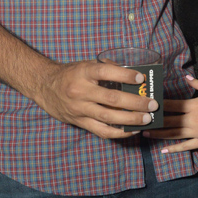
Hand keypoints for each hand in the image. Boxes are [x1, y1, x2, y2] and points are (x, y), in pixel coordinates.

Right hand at [35, 59, 158, 138]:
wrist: (44, 87)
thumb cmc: (71, 74)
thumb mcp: (85, 64)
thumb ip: (106, 68)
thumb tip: (132, 74)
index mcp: (83, 72)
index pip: (106, 71)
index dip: (125, 75)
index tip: (141, 78)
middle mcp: (81, 91)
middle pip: (112, 99)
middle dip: (136, 102)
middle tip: (152, 104)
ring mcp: (80, 109)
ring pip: (109, 117)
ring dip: (131, 119)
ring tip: (147, 119)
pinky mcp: (80, 122)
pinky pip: (102, 131)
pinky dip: (119, 132)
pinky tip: (132, 130)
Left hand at [148, 75, 197, 153]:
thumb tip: (187, 78)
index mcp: (194, 104)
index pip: (171, 105)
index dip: (158, 105)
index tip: (147, 104)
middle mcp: (193, 119)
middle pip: (168, 120)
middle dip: (153, 121)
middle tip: (140, 121)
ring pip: (173, 134)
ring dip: (158, 134)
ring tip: (146, 134)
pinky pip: (186, 146)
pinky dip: (174, 148)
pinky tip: (164, 150)